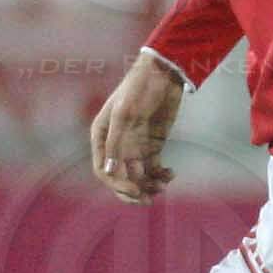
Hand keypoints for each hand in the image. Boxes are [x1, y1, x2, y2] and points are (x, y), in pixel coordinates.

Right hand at [87, 51, 184, 204]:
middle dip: (133, 191)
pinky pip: (153, 168)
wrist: (164, 73)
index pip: (103, 170)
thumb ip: (117, 141)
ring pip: (138, 176)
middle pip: (120, 178)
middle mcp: (117, 145)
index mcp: (102, 136)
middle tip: (148, 199)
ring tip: (163, 185)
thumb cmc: (139, 87)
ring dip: (149, 185)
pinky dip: (161, 176)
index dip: (117, 184)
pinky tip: (170, 174)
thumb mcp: (125, 112)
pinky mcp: (153, 145)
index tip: (135, 190)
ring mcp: (135, 146)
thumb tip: (109, 170)